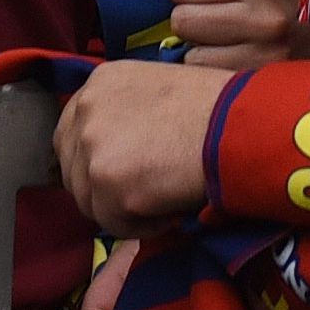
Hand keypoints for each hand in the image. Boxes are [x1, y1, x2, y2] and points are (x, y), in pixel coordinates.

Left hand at [52, 56, 240, 235]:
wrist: (238, 126)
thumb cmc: (216, 108)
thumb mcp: (156, 89)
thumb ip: (123, 112)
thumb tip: (116, 149)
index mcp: (99, 82)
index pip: (71, 133)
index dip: (95, 160)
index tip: (122, 174)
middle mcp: (86, 109)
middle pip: (73, 170)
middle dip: (103, 189)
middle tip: (144, 191)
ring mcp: (91, 147)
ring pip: (90, 201)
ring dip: (124, 209)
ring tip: (164, 197)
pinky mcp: (105, 184)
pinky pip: (113, 225)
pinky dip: (141, 227)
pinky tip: (169, 208)